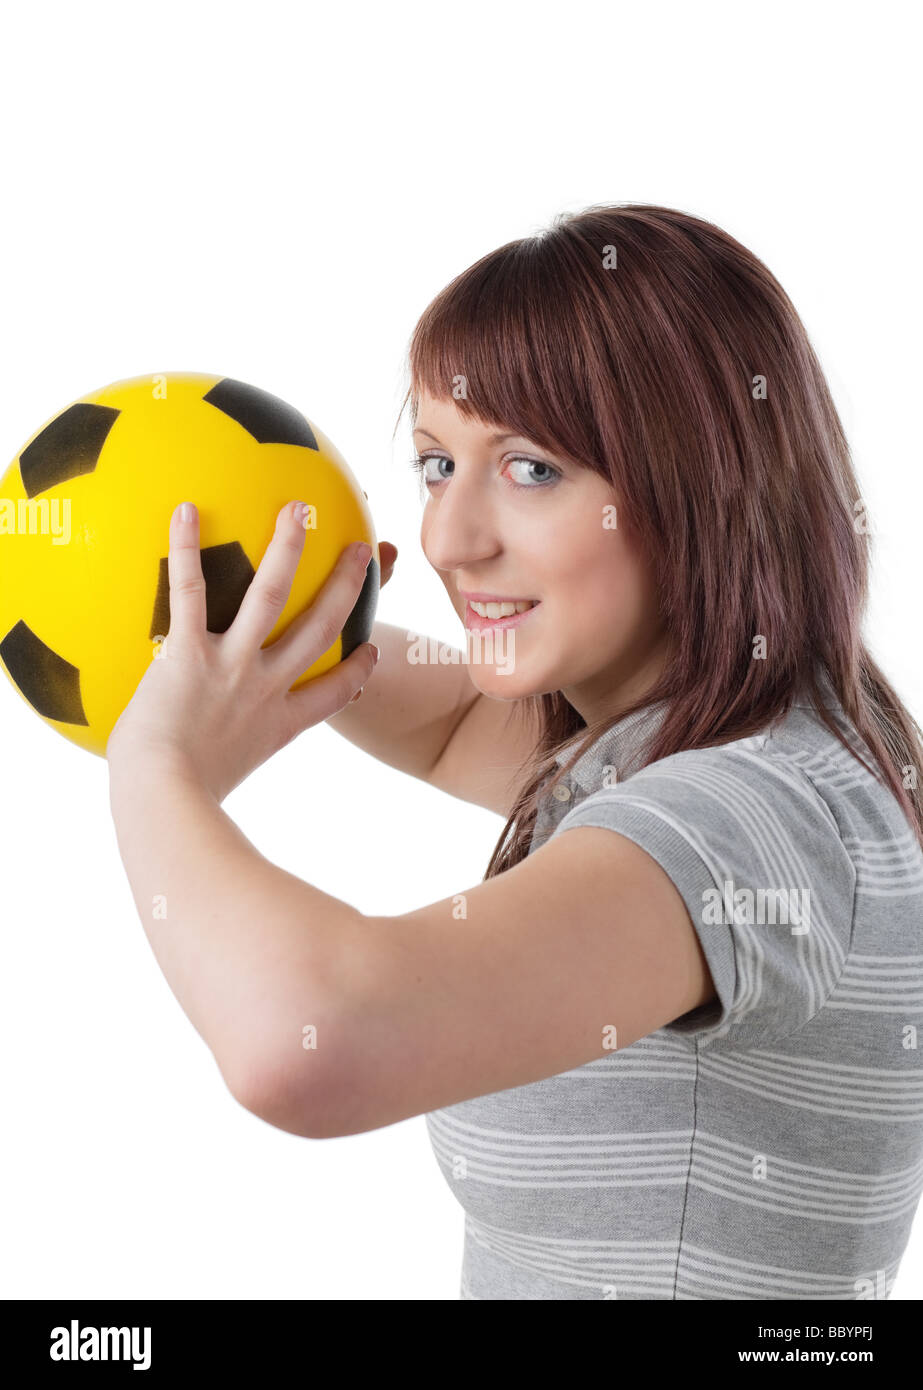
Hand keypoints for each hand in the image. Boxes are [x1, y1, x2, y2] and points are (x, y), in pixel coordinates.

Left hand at [106, 500, 380, 801]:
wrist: (164, 797)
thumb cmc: (176, 803)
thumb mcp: (210, 791)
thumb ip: (208, 774)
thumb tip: (184, 791)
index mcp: (279, 723)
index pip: (332, 694)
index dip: (356, 671)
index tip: (369, 651)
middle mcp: (266, 687)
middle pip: (321, 628)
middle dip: (347, 588)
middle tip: (363, 553)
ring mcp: (234, 666)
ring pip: (272, 596)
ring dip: (289, 549)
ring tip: (298, 510)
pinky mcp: (191, 653)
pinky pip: (191, 591)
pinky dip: (187, 549)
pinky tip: (185, 511)